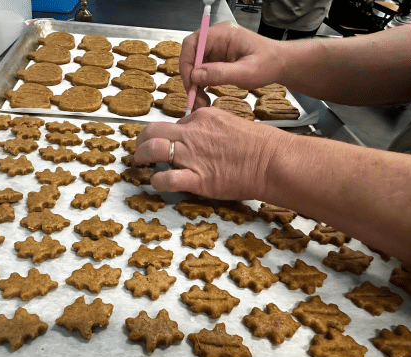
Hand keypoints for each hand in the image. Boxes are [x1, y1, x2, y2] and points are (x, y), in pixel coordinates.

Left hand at [134, 107, 294, 199]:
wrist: (270, 160)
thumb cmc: (257, 144)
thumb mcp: (230, 122)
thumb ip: (210, 126)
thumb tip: (198, 133)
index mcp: (201, 118)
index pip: (174, 123)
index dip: (168, 134)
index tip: (168, 143)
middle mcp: (192, 134)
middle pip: (153, 131)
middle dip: (141, 140)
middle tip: (140, 150)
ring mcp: (192, 156)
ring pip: (152, 150)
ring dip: (141, 157)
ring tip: (140, 164)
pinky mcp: (197, 179)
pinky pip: (166, 179)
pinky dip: (157, 182)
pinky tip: (158, 183)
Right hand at [180, 21, 283, 110]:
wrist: (280, 64)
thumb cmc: (269, 64)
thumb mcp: (247, 72)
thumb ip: (221, 73)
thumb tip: (195, 75)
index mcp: (223, 34)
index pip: (193, 43)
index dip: (186, 64)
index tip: (190, 84)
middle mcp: (216, 38)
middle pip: (190, 55)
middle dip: (189, 78)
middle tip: (193, 98)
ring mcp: (215, 48)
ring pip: (194, 65)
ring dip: (194, 85)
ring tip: (200, 102)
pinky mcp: (216, 59)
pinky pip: (201, 71)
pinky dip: (200, 86)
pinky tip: (204, 97)